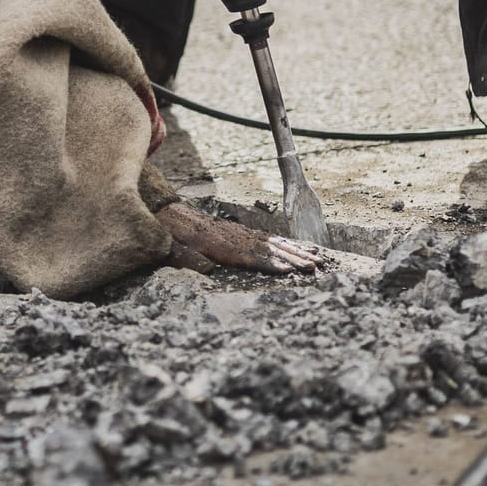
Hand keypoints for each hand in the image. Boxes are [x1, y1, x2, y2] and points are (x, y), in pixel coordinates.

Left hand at [138, 163, 317, 273]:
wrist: (170, 214)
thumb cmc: (171, 237)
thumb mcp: (172, 249)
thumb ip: (188, 260)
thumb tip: (209, 270)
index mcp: (217, 243)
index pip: (247, 255)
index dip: (268, 263)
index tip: (288, 270)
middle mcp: (234, 236)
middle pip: (267, 248)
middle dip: (292, 258)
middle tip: (313, 267)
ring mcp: (240, 232)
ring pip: (272, 242)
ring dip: (296, 251)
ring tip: (316, 259)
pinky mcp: (243, 232)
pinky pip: (268, 237)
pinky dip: (287, 243)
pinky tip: (301, 248)